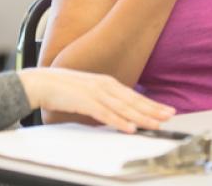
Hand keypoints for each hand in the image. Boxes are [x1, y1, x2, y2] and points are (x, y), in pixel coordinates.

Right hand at [18, 67, 174, 132]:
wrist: (41, 82)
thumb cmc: (63, 88)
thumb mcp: (88, 91)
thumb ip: (103, 99)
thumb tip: (117, 112)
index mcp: (106, 82)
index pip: (133, 95)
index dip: (151, 104)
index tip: (165, 110)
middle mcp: (104, 86)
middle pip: (133, 101)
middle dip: (152, 110)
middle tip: (169, 117)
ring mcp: (95, 93)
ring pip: (123, 108)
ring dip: (141, 117)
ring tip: (155, 124)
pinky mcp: (85, 102)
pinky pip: (105, 114)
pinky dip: (119, 122)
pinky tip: (130, 128)